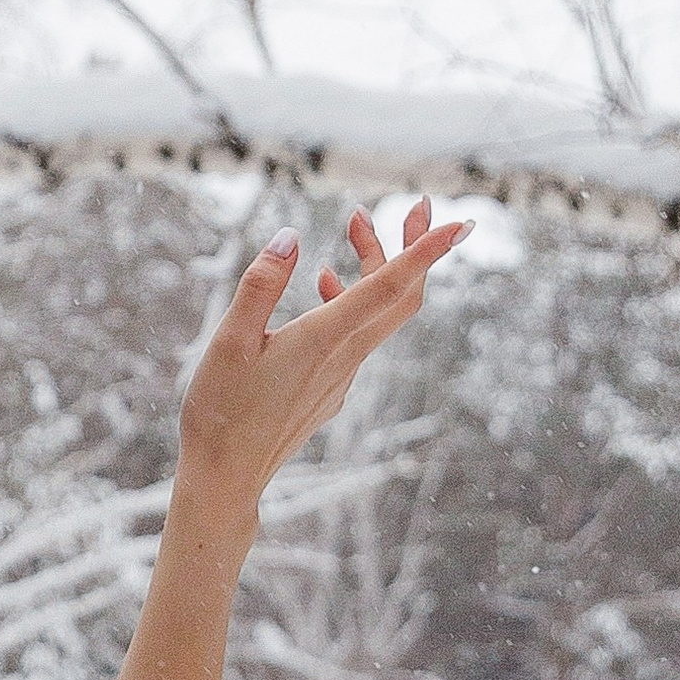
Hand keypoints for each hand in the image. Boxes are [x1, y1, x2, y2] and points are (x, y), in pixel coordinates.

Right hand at [177, 197, 469, 527]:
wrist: (227, 477)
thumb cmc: (220, 411)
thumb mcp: (228, 341)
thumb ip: (261, 285)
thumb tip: (289, 237)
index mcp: (323, 341)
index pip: (389, 288)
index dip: (426, 252)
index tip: (459, 223)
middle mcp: (345, 358)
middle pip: (402, 295)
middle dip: (414, 245)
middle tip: (417, 202)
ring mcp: (343, 376)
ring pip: (381, 313)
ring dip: (377, 265)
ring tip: (353, 226)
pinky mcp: (333, 388)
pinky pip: (361, 335)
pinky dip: (356, 297)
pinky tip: (326, 283)